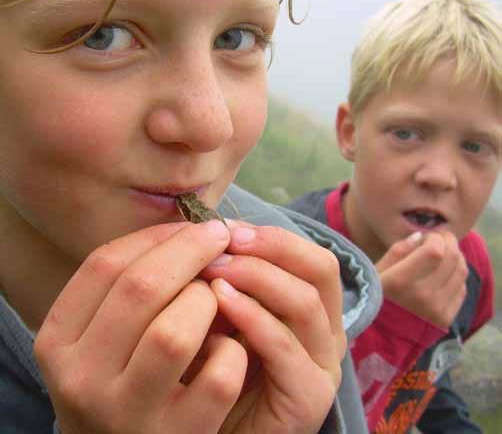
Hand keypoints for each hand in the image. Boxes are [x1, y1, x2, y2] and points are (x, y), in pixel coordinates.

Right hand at [34, 220, 247, 433]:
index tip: (190, 224)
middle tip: (220, 236)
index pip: (104, 265)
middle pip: (141, 288)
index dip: (156, 236)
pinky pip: (218, 376)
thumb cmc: (121, 377)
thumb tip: (187, 230)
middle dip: (191, 250)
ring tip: (216, 299)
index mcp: (58, 341)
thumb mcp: (103, 335)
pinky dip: (233, 350)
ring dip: (206, 301)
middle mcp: (82, 379)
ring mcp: (128, 413)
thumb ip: (129, 289)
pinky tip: (229, 346)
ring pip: (174, 332)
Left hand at [200, 221, 346, 433]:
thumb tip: (209, 234)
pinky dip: (252, 317)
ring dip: (257, 276)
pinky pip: (285, 346)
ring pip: (306, 301)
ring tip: (214, 269)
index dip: (272, 236)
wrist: (215, 430)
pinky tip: (219, 302)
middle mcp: (326, 331)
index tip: (227, 227)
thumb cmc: (218, 366)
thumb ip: (226, 277)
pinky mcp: (309, 395)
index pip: (309, 255)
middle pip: (320, 269)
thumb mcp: (224, 311)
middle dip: (272, 247)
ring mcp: (322, 363)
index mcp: (313, 307)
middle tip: (225, 240)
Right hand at [377, 231, 467, 328]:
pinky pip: (461, 288)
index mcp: (400, 281)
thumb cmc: (375, 297)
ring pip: (461, 271)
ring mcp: (437, 309)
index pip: (435, 251)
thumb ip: (398, 251)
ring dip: (455, 256)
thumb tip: (421, 236)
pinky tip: (443, 274)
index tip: (426, 237)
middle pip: (452, 258)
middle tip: (438, 240)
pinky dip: (455, 276)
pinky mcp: (446, 319)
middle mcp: (422, 296)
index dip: (435, 238)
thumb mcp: (377, 271)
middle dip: (448, 242)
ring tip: (442, 255)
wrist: (380, 336)